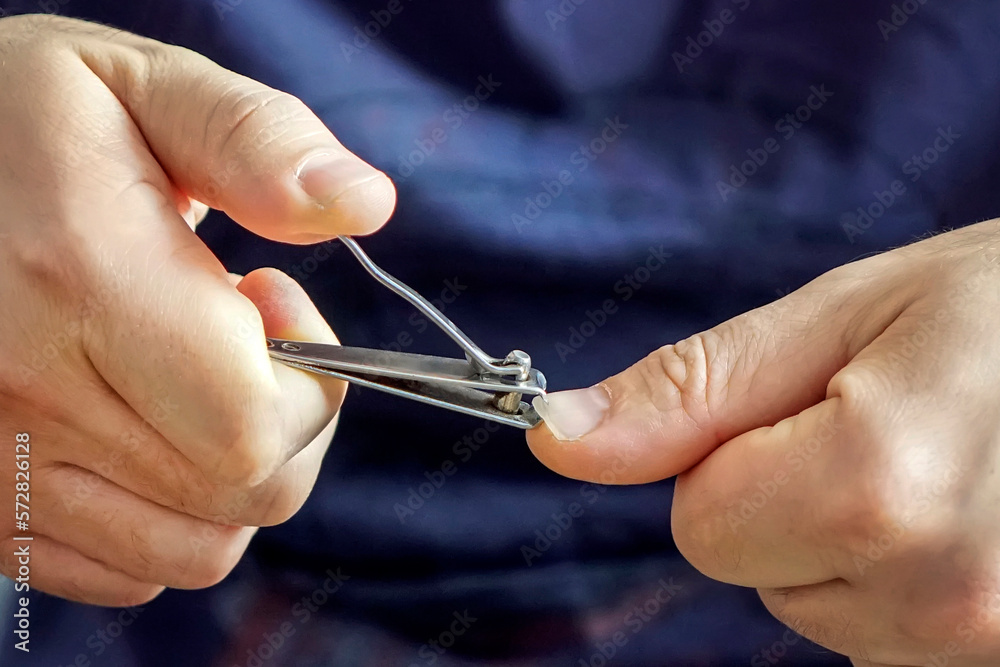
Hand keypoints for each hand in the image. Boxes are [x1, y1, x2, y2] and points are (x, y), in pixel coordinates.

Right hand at [0, 15, 394, 604]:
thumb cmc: (24, 121)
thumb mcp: (143, 86)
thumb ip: (257, 142)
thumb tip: (365, 204)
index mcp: (81, 277)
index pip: (253, 426)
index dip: (310, 377)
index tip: (274, 299)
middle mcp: (23, 391)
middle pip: (239, 493)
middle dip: (290, 421)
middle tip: (246, 338)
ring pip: (192, 550)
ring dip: (237, 476)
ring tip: (197, 385)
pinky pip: (122, 571)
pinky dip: (169, 518)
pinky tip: (146, 432)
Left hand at [528, 220, 999, 664]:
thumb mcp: (837, 317)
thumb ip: (686, 393)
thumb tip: (555, 439)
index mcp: (881, 488)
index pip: (699, 526)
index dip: (734, 457)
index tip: (817, 403)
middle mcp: (946, 593)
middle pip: (756, 572)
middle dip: (793, 497)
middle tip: (897, 422)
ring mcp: (991, 642)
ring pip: (821, 611)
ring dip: (854, 540)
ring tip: (949, 460)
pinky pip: (891, 637)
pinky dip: (906, 580)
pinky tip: (976, 511)